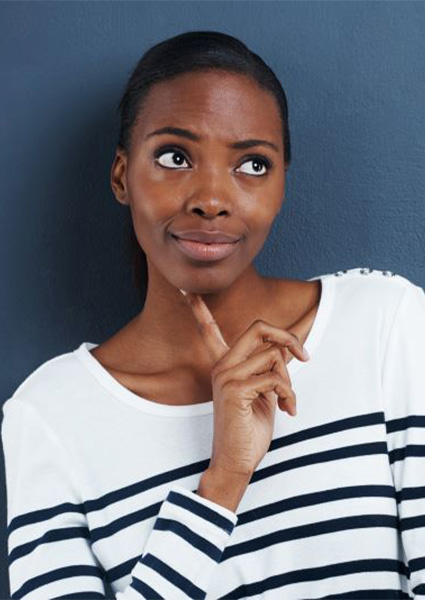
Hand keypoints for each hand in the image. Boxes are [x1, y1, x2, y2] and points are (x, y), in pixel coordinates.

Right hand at [179, 288, 308, 477]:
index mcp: (224, 365)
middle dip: (287, 337)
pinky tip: (287, 410)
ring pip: (273, 356)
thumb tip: (284, 349)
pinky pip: (274, 377)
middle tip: (304, 356)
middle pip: (258, 328)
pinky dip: (288, 394)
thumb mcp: (262, 394)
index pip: (209, 330)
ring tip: (288, 401)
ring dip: (290, 380)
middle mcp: (222, 366)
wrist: (237, 461)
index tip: (185, 291)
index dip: (199, 310)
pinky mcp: (235, 390)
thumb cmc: (249, 429)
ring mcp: (226, 377)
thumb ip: (267, 369)